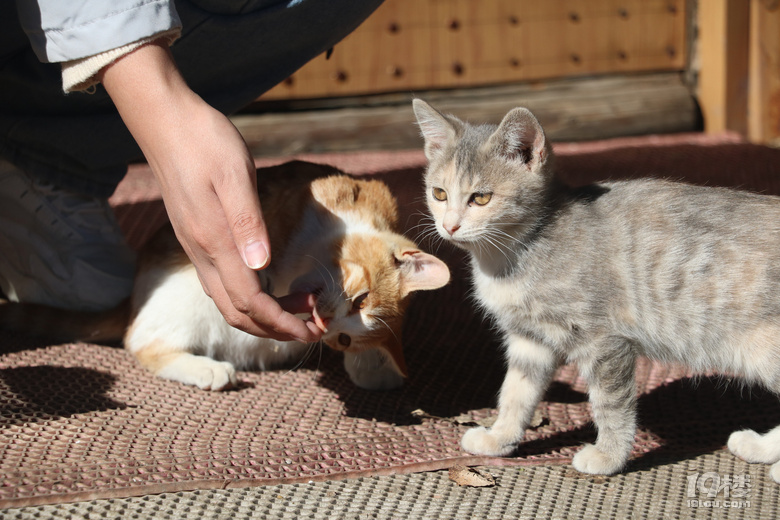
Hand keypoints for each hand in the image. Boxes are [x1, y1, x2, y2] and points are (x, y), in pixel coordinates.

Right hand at [100, 41, 320, 341]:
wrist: (163, 120)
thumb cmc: (204, 141)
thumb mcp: (234, 174)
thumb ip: (248, 223)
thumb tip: (263, 268)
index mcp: (214, 241)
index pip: (251, 301)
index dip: (283, 323)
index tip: (312, 331)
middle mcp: (201, 253)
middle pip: (238, 312)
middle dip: (277, 328)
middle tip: (314, 327)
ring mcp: (196, 247)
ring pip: (228, 302)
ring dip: (265, 315)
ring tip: (303, 306)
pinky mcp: (197, 238)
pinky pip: (222, 284)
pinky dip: (251, 297)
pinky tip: (273, 283)